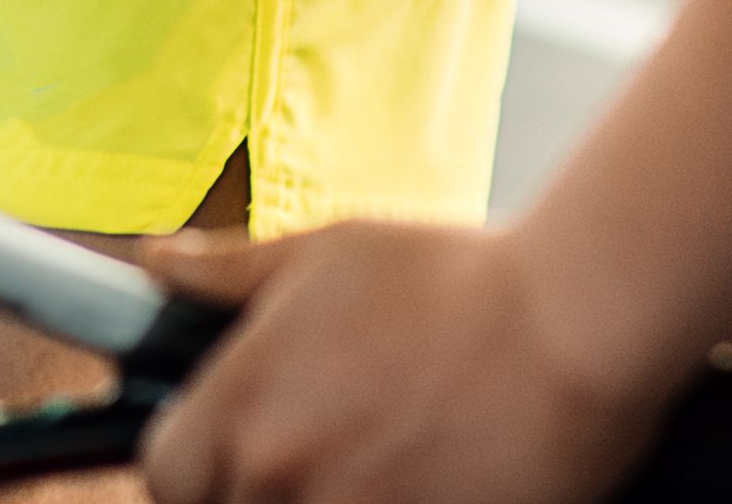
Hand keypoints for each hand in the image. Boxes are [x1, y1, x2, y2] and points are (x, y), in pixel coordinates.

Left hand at [139, 222, 673, 503]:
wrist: (571, 325)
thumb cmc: (455, 279)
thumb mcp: (326, 252)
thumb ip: (228, 272)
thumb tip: (160, 264)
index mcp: (246, 402)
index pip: (168, 472)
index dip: (193, 462)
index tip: (227, 450)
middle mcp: (284, 474)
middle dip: (255, 487)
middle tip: (314, 454)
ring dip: (318, 500)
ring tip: (370, 465)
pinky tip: (417, 482)